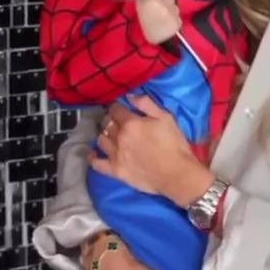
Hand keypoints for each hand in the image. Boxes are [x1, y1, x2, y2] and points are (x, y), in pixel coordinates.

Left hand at [92, 95, 214, 204]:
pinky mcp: (115, 171)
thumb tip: (129, 96)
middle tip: (117, 121)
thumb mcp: (166, 118)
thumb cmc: (174, 145)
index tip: (121, 108)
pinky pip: (96, 163)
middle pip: (106, 123)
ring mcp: (115, 155)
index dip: (117, 107)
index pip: (115, 109)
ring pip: (100, 139)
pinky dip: (93, 157)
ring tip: (110, 135)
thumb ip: (146, 104)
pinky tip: (94, 153)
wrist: (177, 174)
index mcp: (131, 123)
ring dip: (104, 134)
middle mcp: (119, 137)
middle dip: (110, 119)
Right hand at [135, 0, 180, 44]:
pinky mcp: (178, 22)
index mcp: (152, 1)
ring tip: (164, 18)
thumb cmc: (141, 26)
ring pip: (174, 6)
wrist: (150, 44)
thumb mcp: (138, 10)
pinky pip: (177, 16)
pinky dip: (174, 19)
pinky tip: (168, 24)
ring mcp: (172, 13)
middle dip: (165, 1)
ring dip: (170, 10)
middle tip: (159, 9)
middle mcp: (163, 5)